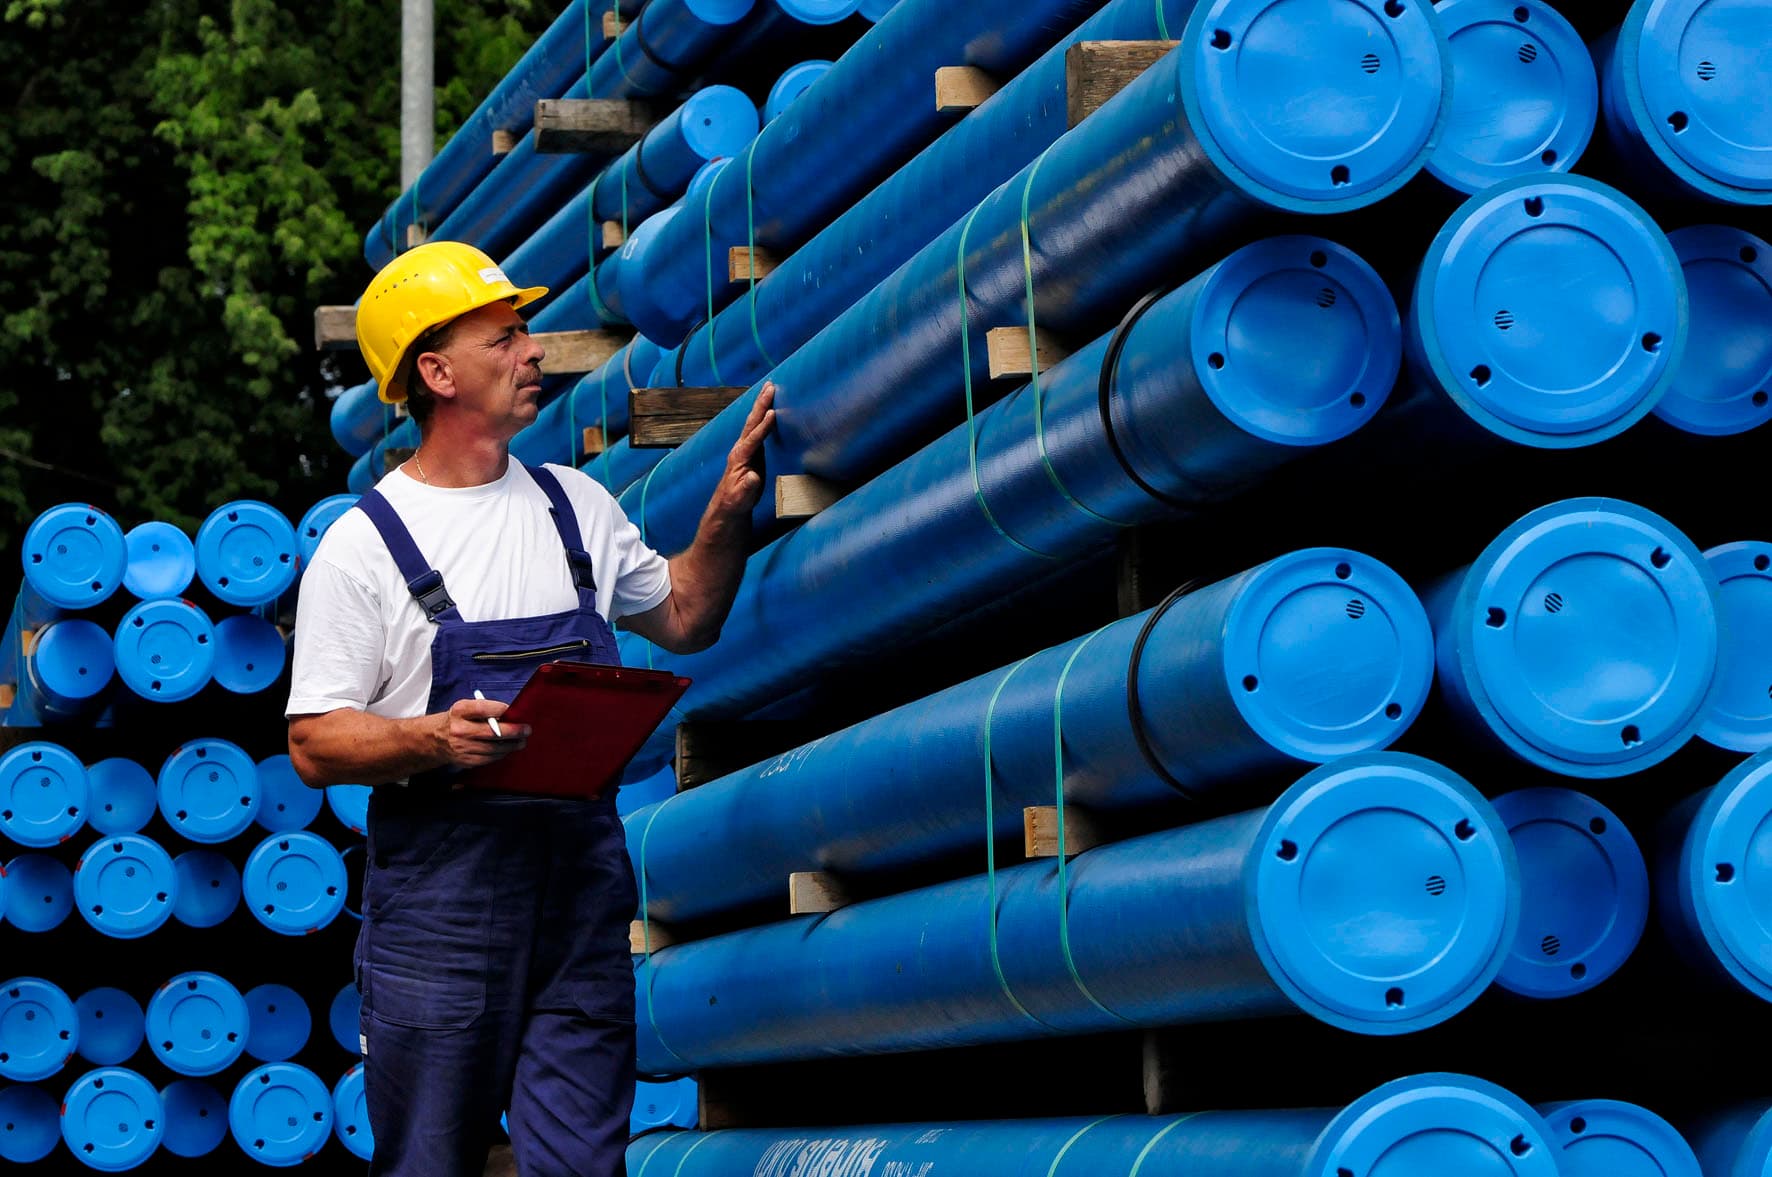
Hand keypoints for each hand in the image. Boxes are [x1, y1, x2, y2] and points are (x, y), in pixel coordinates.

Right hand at [436, 697, 530, 767]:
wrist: (435, 739)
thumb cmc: (457, 720)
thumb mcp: (465, 708)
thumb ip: (485, 709)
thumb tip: (511, 715)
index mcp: (460, 711)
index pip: (484, 708)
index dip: (502, 710)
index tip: (515, 711)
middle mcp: (459, 729)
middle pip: (492, 732)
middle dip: (514, 731)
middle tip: (526, 730)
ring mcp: (462, 747)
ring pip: (493, 748)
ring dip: (511, 745)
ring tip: (521, 741)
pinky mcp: (465, 760)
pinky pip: (489, 759)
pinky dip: (501, 754)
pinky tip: (507, 749)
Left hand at [713, 382, 776, 518]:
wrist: (729, 503)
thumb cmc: (736, 501)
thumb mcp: (742, 497)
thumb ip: (747, 486)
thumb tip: (753, 477)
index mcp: (740, 457)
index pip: (754, 439)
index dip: (764, 426)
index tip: (773, 413)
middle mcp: (741, 448)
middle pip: (752, 422)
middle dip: (761, 404)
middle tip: (770, 386)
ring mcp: (745, 447)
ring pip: (754, 421)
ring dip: (761, 404)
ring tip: (769, 388)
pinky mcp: (751, 449)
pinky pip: (757, 427)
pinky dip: (763, 414)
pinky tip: (768, 406)